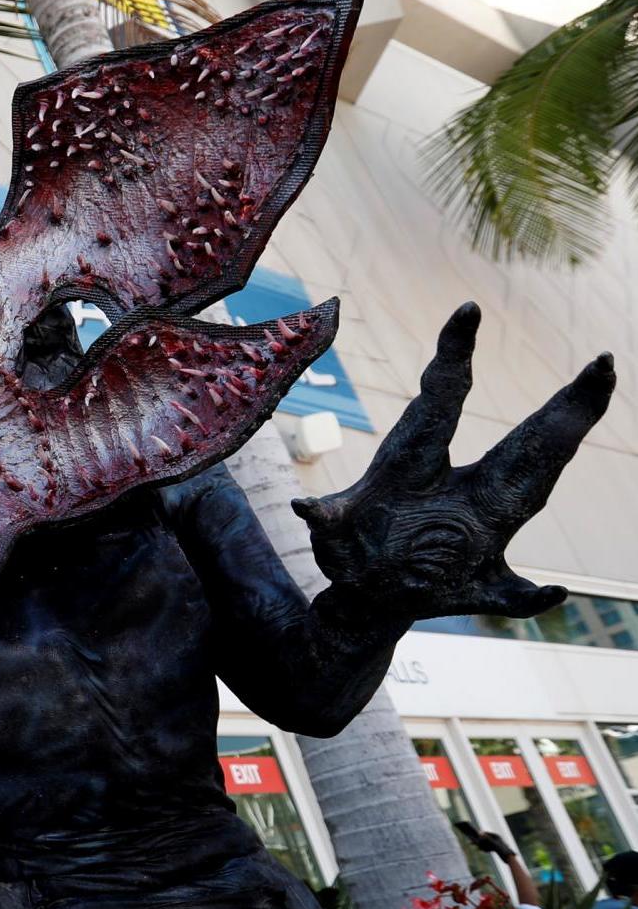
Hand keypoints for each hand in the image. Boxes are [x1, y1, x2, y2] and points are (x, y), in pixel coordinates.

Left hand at [293, 303, 613, 621]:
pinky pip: (514, 594)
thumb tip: (305, 510)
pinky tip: (556, 594)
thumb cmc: (351, 550)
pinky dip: (533, 598)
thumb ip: (326, 520)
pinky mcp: (483, 580)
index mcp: (414, 468)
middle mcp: (460, 493)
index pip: (441, 404)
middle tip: (603, 365)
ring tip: (603, 407)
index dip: (453, 359)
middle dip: (561, 411)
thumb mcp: (332, 534)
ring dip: (566, 456)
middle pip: (520, 446)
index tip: (468, 309)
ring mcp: (479, 534)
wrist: (362, 599)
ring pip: (532, 491)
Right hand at [455, 820, 515, 859]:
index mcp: (496, 836)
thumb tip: (479, 832)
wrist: (509, 859)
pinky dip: (485, 849)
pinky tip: (481, 850)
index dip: (479, 834)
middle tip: (471, 842)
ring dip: (481, 845)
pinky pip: (488, 848)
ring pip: (486, 844)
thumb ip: (486, 838)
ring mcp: (496, 844)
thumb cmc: (502, 850)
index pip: (486, 833)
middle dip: (478, 840)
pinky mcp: (497, 849)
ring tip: (475, 847)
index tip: (472, 835)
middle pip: (485, 838)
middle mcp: (496, 839)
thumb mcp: (493, 844)